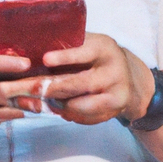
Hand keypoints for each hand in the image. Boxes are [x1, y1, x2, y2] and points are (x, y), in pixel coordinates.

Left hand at [0, 33, 154, 126]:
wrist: (133, 80)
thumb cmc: (99, 58)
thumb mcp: (90, 43)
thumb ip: (69, 45)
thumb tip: (31, 48)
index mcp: (103, 47)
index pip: (83, 51)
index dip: (64, 56)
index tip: (44, 59)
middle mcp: (113, 69)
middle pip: (79, 83)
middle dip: (51, 88)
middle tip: (29, 89)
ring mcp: (116, 92)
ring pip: (80, 104)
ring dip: (57, 105)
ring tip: (40, 100)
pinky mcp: (114, 110)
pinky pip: (85, 117)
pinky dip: (69, 114)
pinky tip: (58, 108)